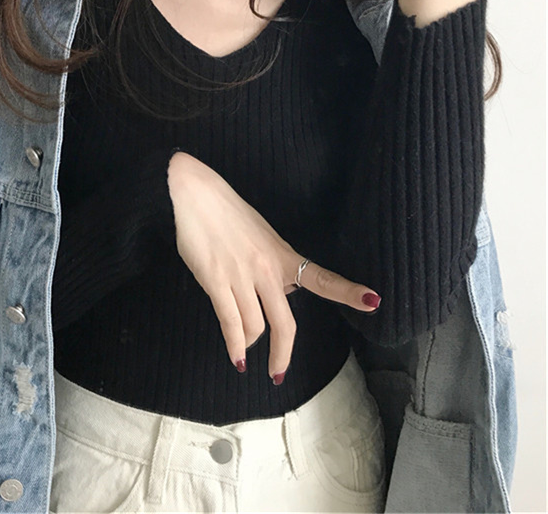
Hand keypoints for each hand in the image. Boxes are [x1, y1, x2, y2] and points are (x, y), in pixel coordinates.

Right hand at [167, 151, 380, 382]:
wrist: (196, 195)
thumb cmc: (227, 212)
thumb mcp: (261, 235)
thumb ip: (273, 265)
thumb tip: (277, 293)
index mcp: (282, 255)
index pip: (321, 277)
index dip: (347, 291)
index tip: (373, 301)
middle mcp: (267, 270)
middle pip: (284, 323)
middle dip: (282, 354)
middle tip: (278, 373)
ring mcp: (242, 277)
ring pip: (255, 326)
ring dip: (250, 344)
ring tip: (244, 351)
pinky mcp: (217, 282)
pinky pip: (230, 322)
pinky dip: (235, 345)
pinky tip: (236, 357)